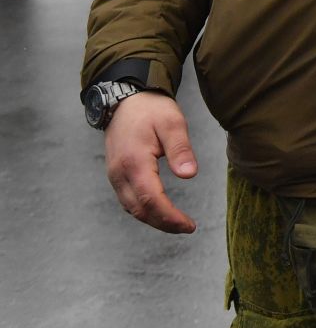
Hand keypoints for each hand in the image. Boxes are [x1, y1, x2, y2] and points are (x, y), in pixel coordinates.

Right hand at [103, 92, 197, 233]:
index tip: (189, 225)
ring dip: (153, 219)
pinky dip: (143, 210)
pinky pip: (127, 199)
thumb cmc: (151, 109)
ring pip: (131, 207)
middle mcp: (119, 174)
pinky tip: (159, 211)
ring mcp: (114, 175)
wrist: (125, 100)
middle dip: (163, 223)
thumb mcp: (172, 123)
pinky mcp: (115, 174)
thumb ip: (181, 149)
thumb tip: (189, 176)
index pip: (152, 200)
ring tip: (177, 224)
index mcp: (134, 163)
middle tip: (187, 228)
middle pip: (140, 210)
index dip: (170, 217)